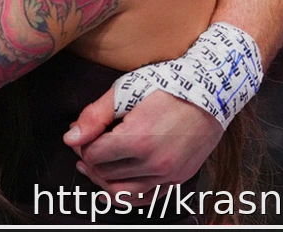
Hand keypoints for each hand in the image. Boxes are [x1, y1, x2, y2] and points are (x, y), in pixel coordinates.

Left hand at [64, 89, 223, 202]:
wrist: (213, 91)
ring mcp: (169, 174)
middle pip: (105, 173)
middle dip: (90, 160)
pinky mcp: (179, 179)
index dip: (82, 144)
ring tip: (93, 168)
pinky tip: (114, 187)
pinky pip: (146, 198)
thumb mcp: (127, 90)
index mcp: (138, 139)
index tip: (82, 134)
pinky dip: (126, 196)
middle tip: (86, 146)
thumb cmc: (169, 84)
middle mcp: (154, 163)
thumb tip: (69, 138)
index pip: (93, 155)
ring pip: (123, 192)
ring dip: (103, 182)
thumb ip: (95, 116)